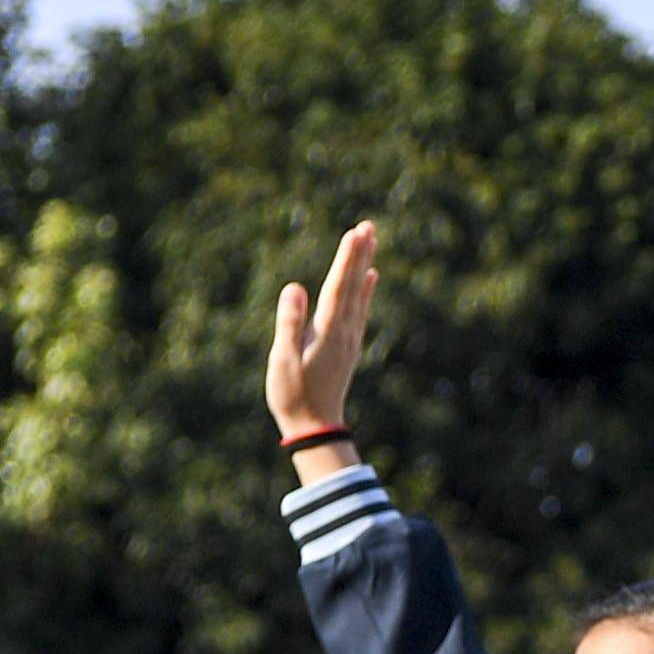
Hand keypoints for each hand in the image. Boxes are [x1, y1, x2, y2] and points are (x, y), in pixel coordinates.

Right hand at [268, 222, 378, 471]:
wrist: (315, 427)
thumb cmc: (292, 394)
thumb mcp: (283, 359)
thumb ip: (289, 322)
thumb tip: (295, 287)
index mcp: (327, 331)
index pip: (339, 287)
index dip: (347, 259)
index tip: (355, 233)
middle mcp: (344, 331)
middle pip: (354, 285)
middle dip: (360, 254)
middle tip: (369, 225)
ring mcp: (349, 339)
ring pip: (359, 294)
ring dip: (364, 265)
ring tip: (370, 240)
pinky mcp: (348, 346)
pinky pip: (359, 310)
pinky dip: (365, 290)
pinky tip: (370, 277)